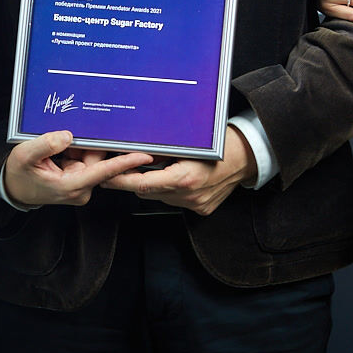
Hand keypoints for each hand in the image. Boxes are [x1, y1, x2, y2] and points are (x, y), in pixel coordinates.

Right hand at [2, 130, 153, 207]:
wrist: (12, 189)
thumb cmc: (19, 176)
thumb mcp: (25, 156)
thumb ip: (46, 145)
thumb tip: (67, 136)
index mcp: (71, 186)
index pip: (103, 171)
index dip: (125, 162)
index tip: (144, 156)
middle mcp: (80, 188)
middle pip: (96, 160)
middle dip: (87, 145)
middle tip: (69, 139)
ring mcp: (80, 185)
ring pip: (90, 159)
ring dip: (78, 149)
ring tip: (57, 147)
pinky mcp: (78, 181)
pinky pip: (84, 161)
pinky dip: (75, 152)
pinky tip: (62, 150)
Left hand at [99, 125, 256, 216]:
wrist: (246, 157)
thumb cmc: (220, 144)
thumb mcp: (188, 144)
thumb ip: (160, 152)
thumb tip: (135, 152)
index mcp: (185, 178)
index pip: (142, 183)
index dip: (121, 181)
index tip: (106, 177)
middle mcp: (189, 195)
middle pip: (149, 192)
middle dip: (135, 180)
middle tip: (123, 168)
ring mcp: (195, 204)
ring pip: (161, 197)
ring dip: (156, 185)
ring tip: (162, 168)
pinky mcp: (201, 208)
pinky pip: (176, 201)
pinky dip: (171, 190)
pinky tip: (180, 177)